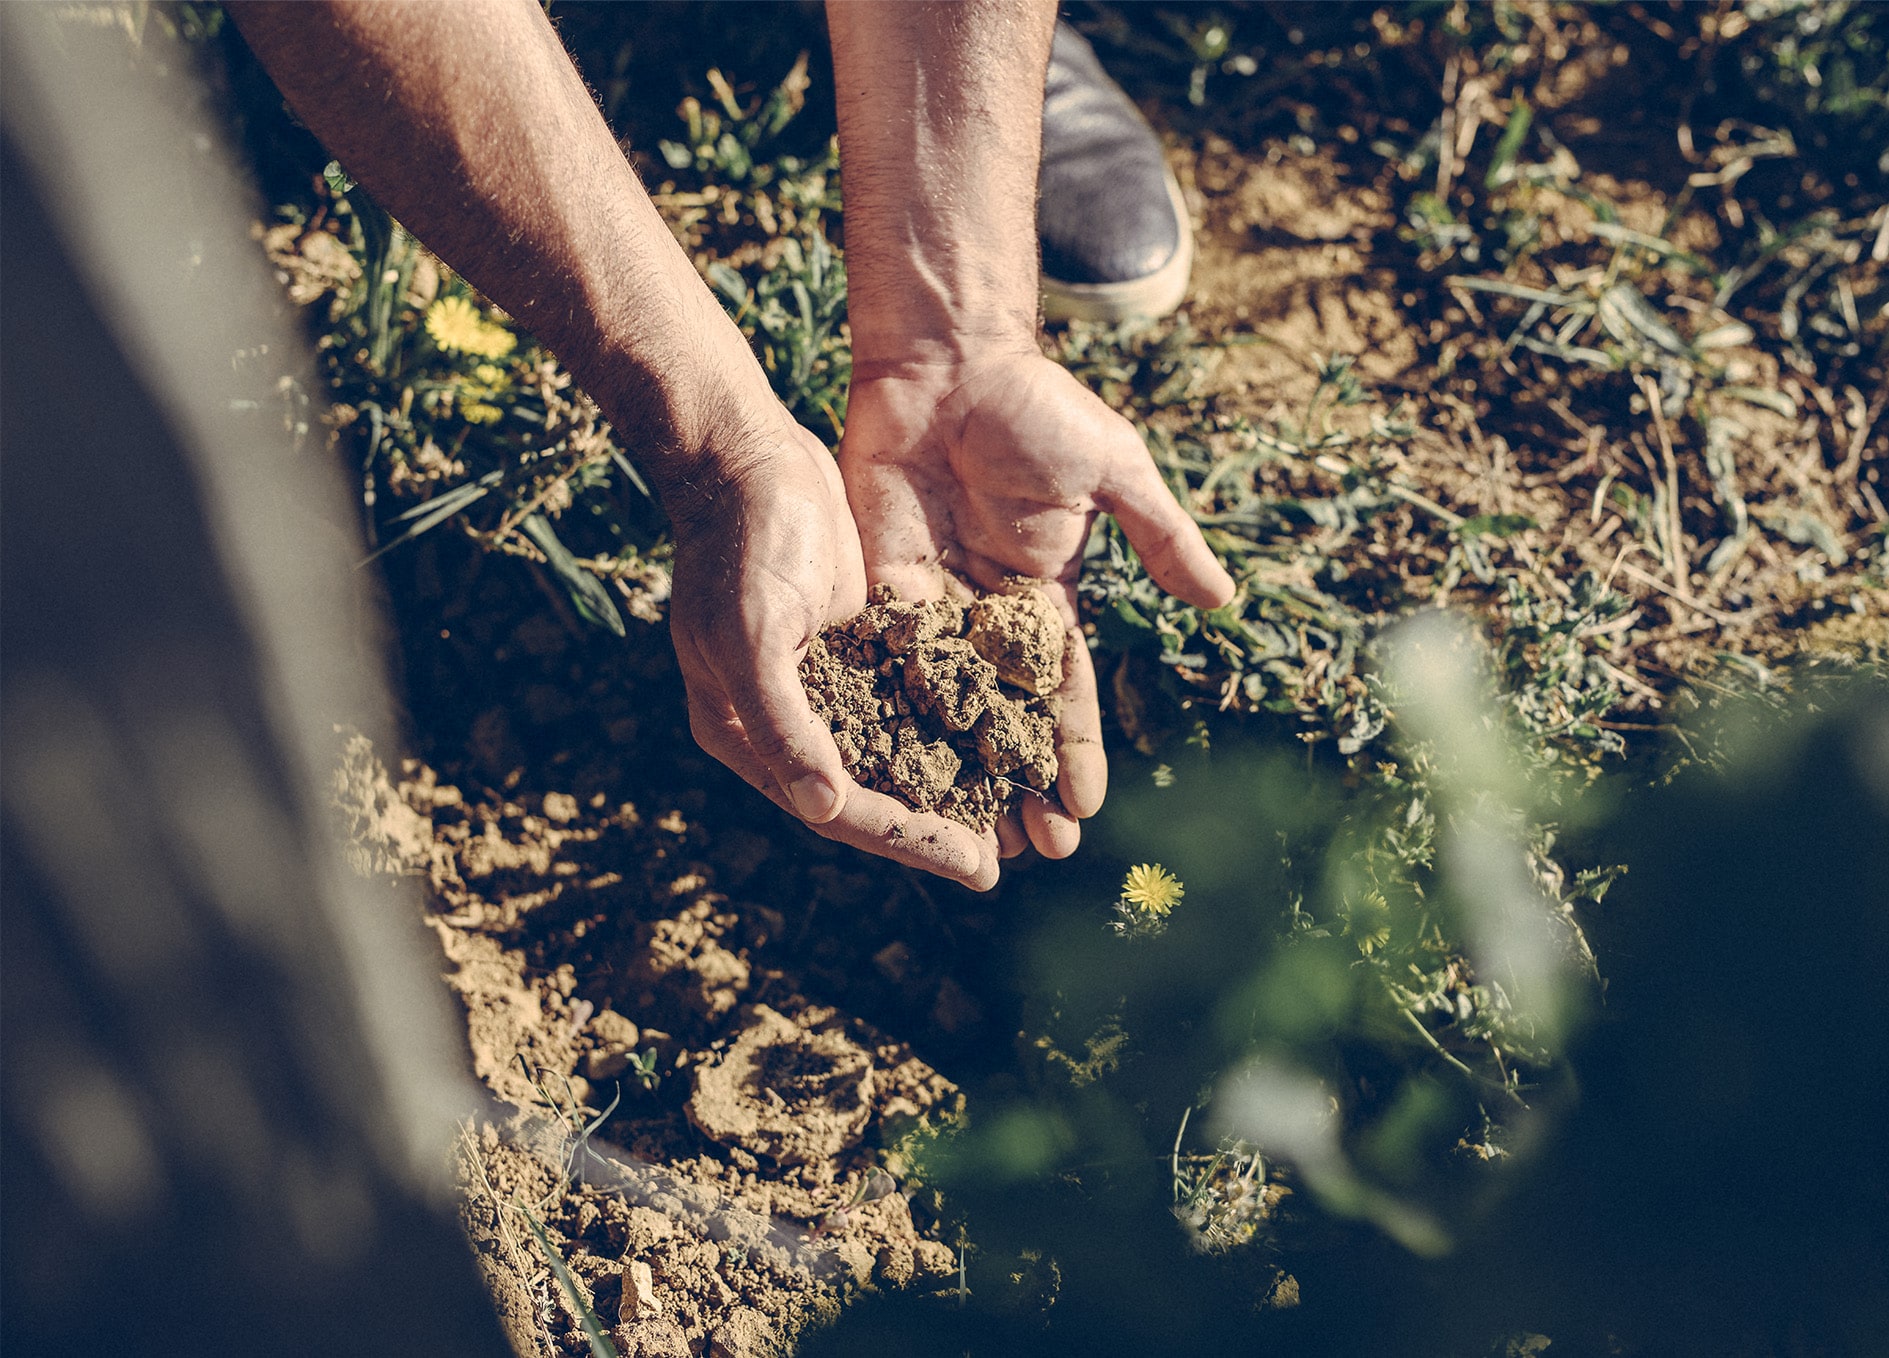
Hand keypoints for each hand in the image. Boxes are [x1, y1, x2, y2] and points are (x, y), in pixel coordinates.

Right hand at [665, 413, 999, 890]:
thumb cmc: (738, 542)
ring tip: (1014, 822)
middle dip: (936, 830)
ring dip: (951, 787)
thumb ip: (782, 724)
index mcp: (747, 731)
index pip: (834, 807)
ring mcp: (827, 683)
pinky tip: (1006, 744)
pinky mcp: (862, 645)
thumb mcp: (752, 633)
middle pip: (872, 795)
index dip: (906, 839)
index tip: (972, 863)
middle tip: (1003, 865)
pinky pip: (913, 701)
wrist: (748, 457)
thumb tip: (826, 807)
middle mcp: (789, 719)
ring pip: (898, 754)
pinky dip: (954, 728)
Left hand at [839, 353, 1234, 858]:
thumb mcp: (1113, 470)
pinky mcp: (882, 583)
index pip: (1064, 689)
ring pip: (946, 703)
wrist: (948, 361)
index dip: (1074, 749)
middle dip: (1018, 781)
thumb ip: (1160, 537)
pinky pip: (890, 659)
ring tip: (965, 832)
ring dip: (957, 765)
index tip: (1087, 809)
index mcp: (1047, 594)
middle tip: (1030, 851)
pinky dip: (896, 710)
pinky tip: (897, 765)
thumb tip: (1222, 602)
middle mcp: (989, 611)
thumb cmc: (1037, 408)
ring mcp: (934, 601)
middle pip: (1004, 714)